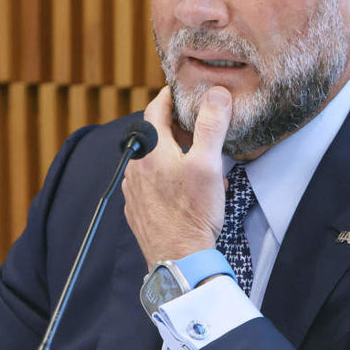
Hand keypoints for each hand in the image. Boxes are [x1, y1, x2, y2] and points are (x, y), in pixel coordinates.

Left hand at [122, 85, 231, 267]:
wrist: (179, 259)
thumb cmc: (193, 213)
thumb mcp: (208, 164)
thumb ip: (211, 125)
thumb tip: (216, 94)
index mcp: (149, 150)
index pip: (155, 109)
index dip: (169, 96)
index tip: (181, 90)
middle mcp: (135, 166)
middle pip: (154, 134)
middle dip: (175, 126)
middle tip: (197, 124)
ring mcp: (133, 189)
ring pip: (152, 159)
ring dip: (171, 152)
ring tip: (196, 158)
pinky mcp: (137, 208)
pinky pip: (150, 182)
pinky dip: (166, 175)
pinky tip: (186, 187)